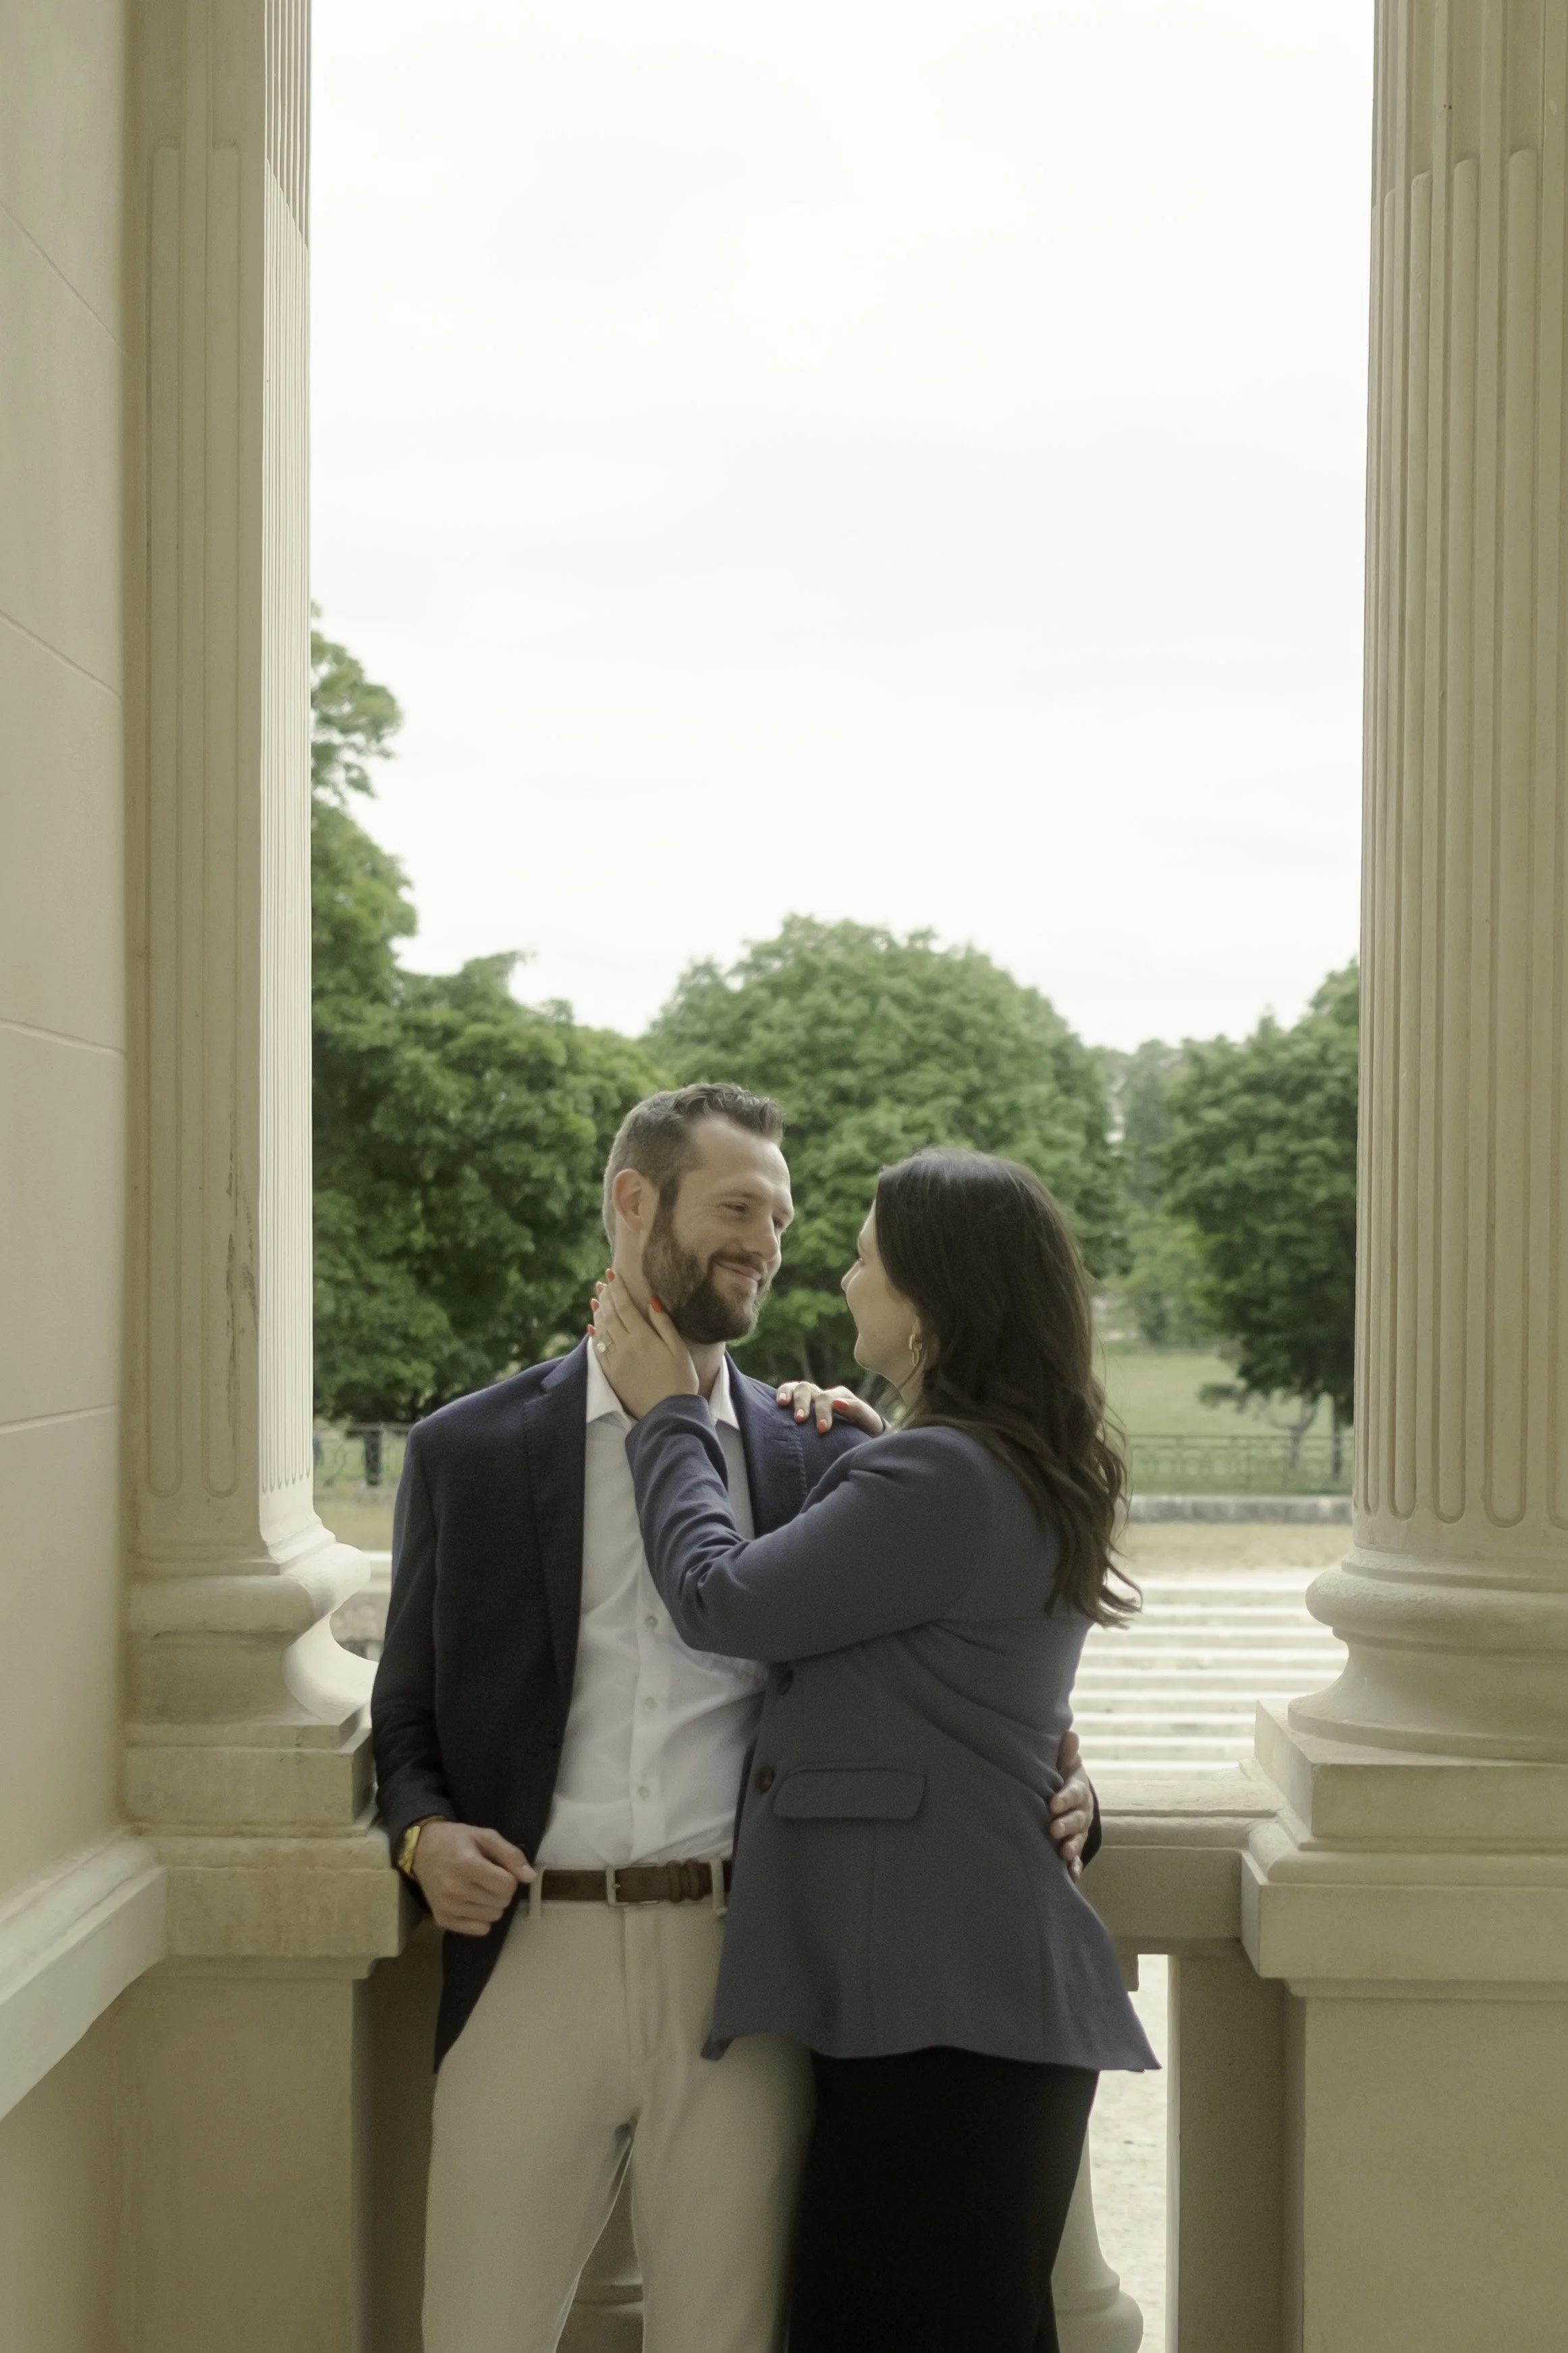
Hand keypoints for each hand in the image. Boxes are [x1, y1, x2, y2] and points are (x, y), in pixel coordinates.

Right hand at [412, 1820, 535, 1935]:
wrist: (421, 1850)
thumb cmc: (456, 1840)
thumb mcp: (485, 1836)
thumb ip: (511, 1855)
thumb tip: (530, 1878)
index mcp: (466, 1865)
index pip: (507, 1886)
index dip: (509, 1877)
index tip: (498, 1869)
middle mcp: (455, 1889)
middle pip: (502, 1902)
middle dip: (502, 1890)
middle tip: (488, 1877)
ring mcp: (447, 1907)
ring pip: (493, 1917)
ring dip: (492, 1904)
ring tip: (478, 1887)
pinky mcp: (443, 1920)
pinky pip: (479, 1930)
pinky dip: (481, 1918)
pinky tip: (472, 1902)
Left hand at [590, 1272, 699, 1417]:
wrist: (667, 1413)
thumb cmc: (680, 1380)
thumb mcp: (678, 1349)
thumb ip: (663, 1324)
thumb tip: (651, 1300)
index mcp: (643, 1337)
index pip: (625, 1306)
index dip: (617, 1289)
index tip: (612, 1274)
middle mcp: (625, 1346)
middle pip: (611, 1315)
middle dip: (606, 1297)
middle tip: (603, 1283)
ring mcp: (615, 1361)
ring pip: (602, 1330)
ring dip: (598, 1312)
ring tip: (596, 1298)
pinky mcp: (611, 1374)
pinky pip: (598, 1350)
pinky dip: (594, 1335)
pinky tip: (592, 1326)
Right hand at [775, 1380, 884, 1436]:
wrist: (864, 1435)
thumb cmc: (866, 1429)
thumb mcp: (867, 1419)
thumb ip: (857, 1409)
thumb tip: (838, 1403)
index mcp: (841, 1396)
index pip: (827, 1398)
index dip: (823, 1412)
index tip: (822, 1429)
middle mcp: (824, 1395)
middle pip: (808, 1389)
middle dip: (803, 1403)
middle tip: (800, 1420)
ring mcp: (812, 1399)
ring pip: (797, 1387)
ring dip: (789, 1394)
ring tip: (783, 1404)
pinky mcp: (802, 1406)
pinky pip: (789, 1393)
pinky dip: (782, 1393)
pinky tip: (777, 1403)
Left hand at [1048, 1728, 1094, 1881]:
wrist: (1067, 1796)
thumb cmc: (1059, 1776)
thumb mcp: (1063, 1763)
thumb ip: (1065, 1753)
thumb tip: (1070, 1734)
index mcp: (1078, 1788)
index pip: (1073, 1792)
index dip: (1065, 1798)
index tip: (1052, 1803)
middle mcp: (1082, 1810)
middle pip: (1077, 1818)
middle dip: (1067, 1824)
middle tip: (1054, 1829)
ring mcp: (1080, 1830)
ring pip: (1079, 1839)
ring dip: (1073, 1847)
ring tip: (1064, 1854)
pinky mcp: (1075, 1846)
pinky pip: (1077, 1859)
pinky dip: (1074, 1868)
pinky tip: (1070, 1876)